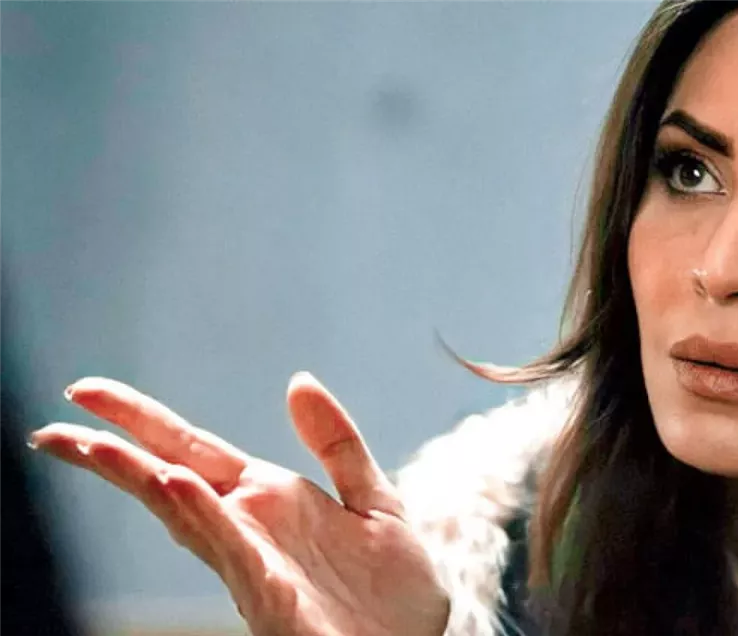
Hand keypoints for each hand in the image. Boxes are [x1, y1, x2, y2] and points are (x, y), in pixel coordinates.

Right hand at [30, 373, 449, 635]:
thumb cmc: (392, 592)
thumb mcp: (374, 500)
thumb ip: (336, 444)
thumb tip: (297, 380)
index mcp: (269, 502)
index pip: (192, 451)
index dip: (142, 420)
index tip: (85, 391)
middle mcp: (250, 531)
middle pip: (168, 480)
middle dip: (113, 453)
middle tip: (52, 427)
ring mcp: (255, 565)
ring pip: (186, 515)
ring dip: (142, 480)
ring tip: (97, 445)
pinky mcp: (273, 597)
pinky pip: (233, 552)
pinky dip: (203, 519)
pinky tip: (178, 489)